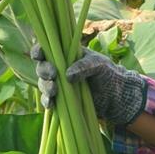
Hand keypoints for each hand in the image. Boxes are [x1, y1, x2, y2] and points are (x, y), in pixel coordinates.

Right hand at [30, 45, 147, 125]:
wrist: (116, 96)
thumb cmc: (108, 73)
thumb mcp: (100, 65)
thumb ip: (84, 66)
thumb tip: (67, 75)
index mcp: (66, 54)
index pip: (47, 49)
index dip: (38, 51)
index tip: (39, 55)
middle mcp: (59, 68)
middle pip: (42, 67)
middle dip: (44, 70)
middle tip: (52, 75)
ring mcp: (59, 84)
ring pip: (43, 84)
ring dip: (45, 87)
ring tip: (54, 91)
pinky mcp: (61, 99)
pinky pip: (49, 100)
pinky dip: (47, 102)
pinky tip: (50, 104)